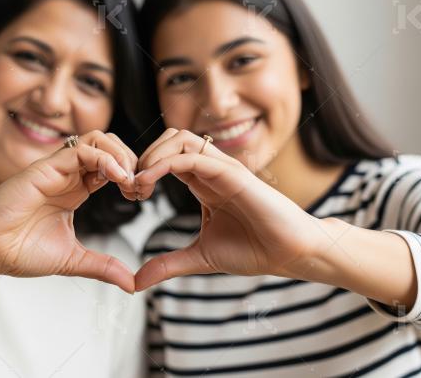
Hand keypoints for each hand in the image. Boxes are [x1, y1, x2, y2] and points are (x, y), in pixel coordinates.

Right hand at [0, 131, 138, 292]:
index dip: (132, 175)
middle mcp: (69, 175)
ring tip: (129, 180)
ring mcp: (58, 169)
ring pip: (99, 139)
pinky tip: (117, 178)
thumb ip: (103, 266)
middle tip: (139, 187)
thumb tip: (132, 284)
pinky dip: (105, 158)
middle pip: (110, 145)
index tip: (141, 196)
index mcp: (76, 190)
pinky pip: (82, 149)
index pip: (113, 166)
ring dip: (121, 155)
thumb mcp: (73, 260)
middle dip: (132, 161)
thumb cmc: (19, 251)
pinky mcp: (46, 167)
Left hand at [133, 129, 327, 290]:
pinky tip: (150, 183)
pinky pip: (193, 156)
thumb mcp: (199, 257)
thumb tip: (136, 282)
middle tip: (131, 187)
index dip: (143, 169)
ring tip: (140, 184)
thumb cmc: (254, 250)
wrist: (289, 253)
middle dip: (143, 156)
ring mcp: (222, 168)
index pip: (166, 156)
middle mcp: (211, 170)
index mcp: (202, 182)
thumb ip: (167, 265)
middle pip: (169, 138)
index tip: (130, 195)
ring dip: (152, 155)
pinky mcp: (233, 173)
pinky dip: (165, 163)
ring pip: (179, 138)